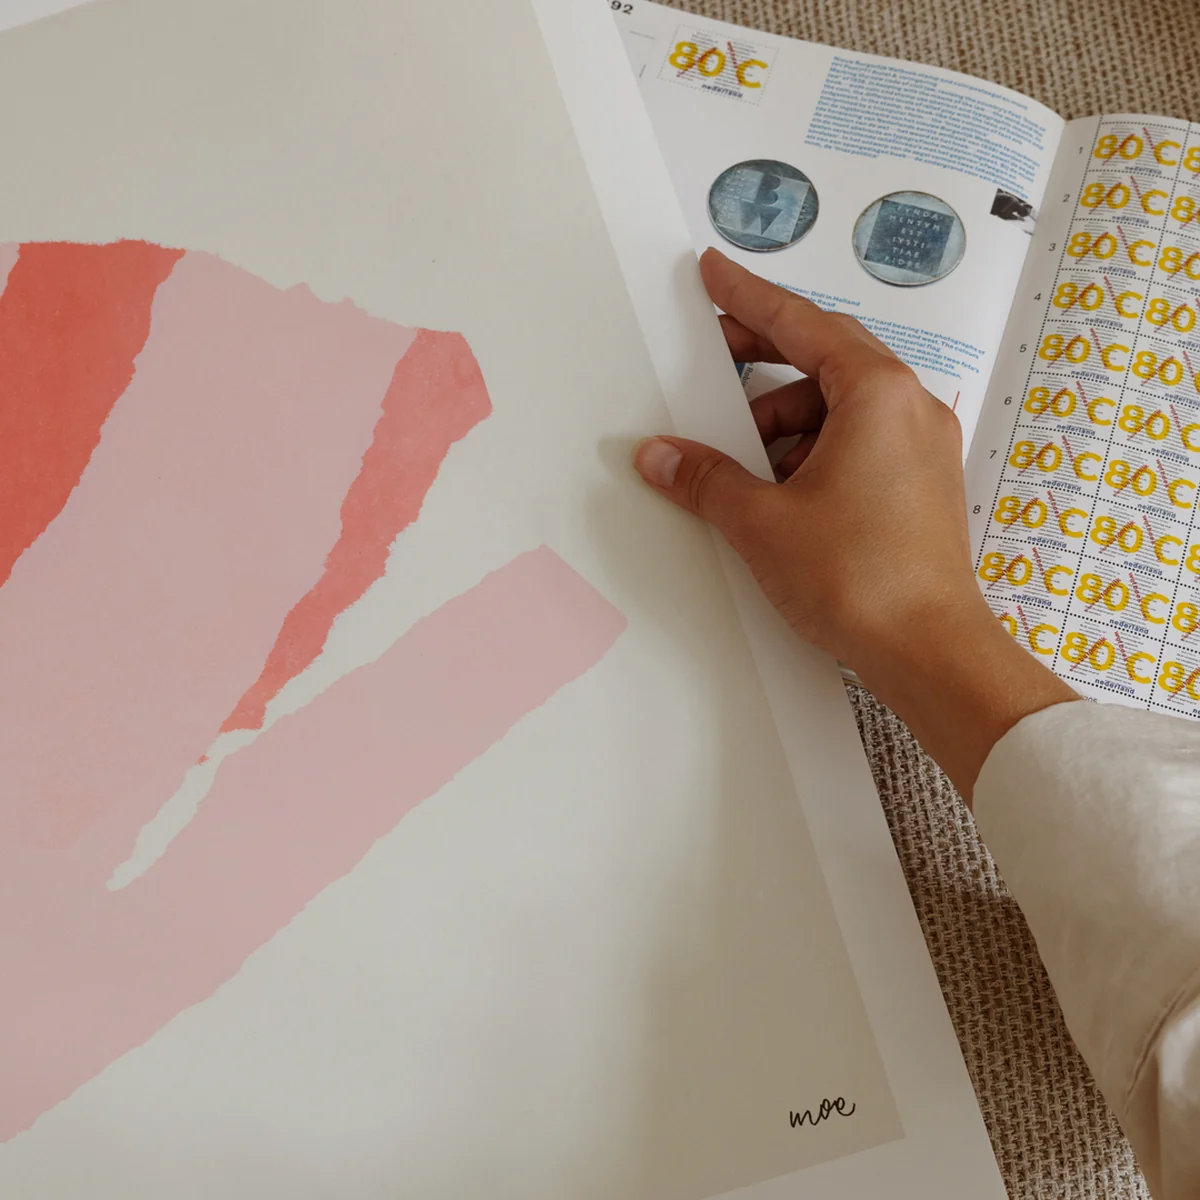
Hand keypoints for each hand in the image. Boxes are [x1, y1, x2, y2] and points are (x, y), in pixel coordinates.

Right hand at [634, 249, 1076, 800]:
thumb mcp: (762, 521)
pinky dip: (810, 452)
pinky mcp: (919, 485)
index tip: (714, 272)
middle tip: (710, 358)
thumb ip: (706, 478)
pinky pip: (856, 443)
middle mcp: (908, 407)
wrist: (929, 651)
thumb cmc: (859, 578)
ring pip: (836, 407)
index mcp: (876, 393)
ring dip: (781, 422)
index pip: (800, 323)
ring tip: (735, 462)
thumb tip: (660, 456)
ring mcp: (919, 447)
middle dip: (761, 360)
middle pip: (822, 358)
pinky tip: (774, 490)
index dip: (747, 297)